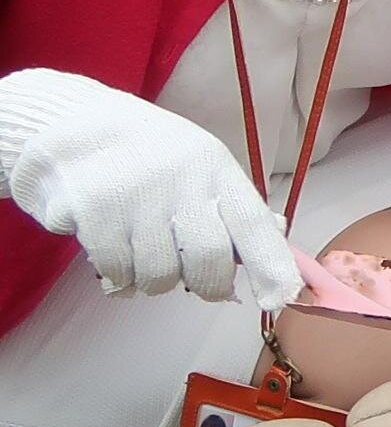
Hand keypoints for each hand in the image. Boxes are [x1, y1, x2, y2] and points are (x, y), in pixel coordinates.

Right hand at [0, 67, 302, 307]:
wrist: (73, 129)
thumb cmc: (150, 155)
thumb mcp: (200, 164)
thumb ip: (232, 204)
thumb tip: (276, 235)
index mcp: (214, 168)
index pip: (252, 222)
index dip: (271, 264)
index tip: (281, 298)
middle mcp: (179, 182)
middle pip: (208, 259)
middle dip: (209, 285)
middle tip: (202, 287)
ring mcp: (134, 199)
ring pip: (159, 276)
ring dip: (155, 281)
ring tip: (145, 256)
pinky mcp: (93, 216)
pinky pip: (118, 275)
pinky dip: (120, 280)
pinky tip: (116, 257)